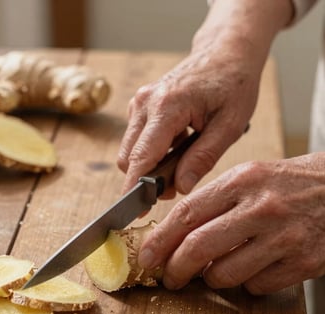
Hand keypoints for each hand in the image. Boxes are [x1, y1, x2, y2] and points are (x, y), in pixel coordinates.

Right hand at [117, 30, 262, 195]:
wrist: (225, 53)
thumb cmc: (233, 85)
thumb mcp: (228, 126)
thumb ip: (202, 158)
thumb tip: (181, 187)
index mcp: (167, 107)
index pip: (141, 157)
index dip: (135, 187)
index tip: (134, 210)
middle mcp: (145, 103)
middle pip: (129, 157)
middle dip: (147, 179)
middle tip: (178, 184)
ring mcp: (139, 103)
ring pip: (130, 151)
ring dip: (150, 166)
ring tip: (182, 161)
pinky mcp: (141, 106)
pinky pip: (137, 140)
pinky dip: (152, 152)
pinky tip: (178, 145)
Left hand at [138, 154, 324, 293]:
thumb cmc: (288, 183)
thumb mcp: (248, 177)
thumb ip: (213, 203)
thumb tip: (177, 236)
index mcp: (240, 181)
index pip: (186, 214)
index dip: (161, 239)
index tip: (147, 256)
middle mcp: (260, 208)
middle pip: (199, 247)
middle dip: (175, 268)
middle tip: (169, 278)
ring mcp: (283, 237)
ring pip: (225, 274)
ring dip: (213, 277)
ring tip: (218, 268)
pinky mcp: (304, 262)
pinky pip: (257, 286)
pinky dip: (247, 283)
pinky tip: (254, 267)